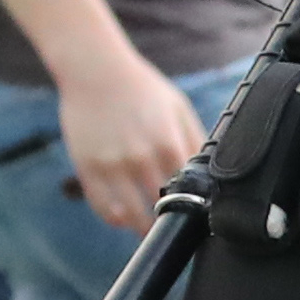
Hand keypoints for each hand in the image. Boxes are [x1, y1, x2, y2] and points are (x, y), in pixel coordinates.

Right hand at [58, 49, 205, 235]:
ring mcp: (111, 165)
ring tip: (151, 229)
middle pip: (161, 208)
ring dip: (143, 228)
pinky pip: (102, 207)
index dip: (195, 207)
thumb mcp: (179, 109)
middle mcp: (140, 158)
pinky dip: (115, 218)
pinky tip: (124, 217)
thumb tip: (212, 173)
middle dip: (170, 221)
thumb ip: (195, 142)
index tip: (197, 215)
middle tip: (175, 226)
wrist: (95, 69)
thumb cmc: (142, 89)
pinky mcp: (87, 168)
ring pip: (131, 216)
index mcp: (168, 143)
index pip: (189, 191)